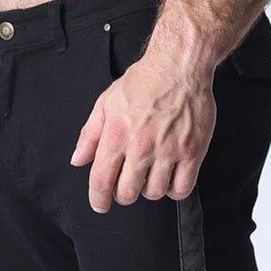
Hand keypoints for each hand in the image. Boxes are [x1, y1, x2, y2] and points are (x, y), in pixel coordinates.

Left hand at [70, 51, 215, 211]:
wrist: (178, 66)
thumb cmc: (143, 81)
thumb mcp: (107, 103)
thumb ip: (90, 135)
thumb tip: (78, 159)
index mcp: (117, 134)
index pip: (101, 180)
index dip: (98, 198)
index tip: (99, 204)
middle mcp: (142, 145)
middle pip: (127, 192)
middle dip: (123, 193)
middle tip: (127, 184)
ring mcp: (169, 150)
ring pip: (154, 193)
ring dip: (149, 190)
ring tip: (150, 175)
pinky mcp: (192, 151)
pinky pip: (182, 188)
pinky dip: (174, 189)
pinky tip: (170, 177)